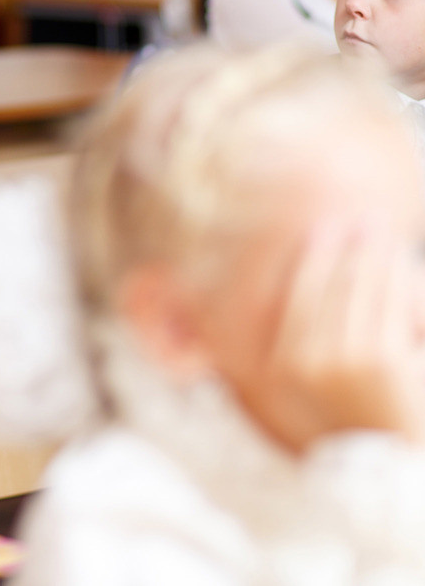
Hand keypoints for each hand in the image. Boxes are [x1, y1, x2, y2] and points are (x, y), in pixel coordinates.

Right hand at [257, 221, 424, 451]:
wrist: (390, 469)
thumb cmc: (355, 419)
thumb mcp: (313, 380)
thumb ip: (302, 334)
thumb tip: (294, 269)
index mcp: (285, 361)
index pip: (300, 289)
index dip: (314, 253)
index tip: (325, 226)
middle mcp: (307, 357)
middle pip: (331, 280)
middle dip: (347, 244)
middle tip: (361, 218)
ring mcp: (343, 357)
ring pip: (360, 283)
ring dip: (374, 251)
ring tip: (380, 229)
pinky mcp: (381, 358)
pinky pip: (389, 299)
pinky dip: (397, 273)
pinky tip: (401, 257)